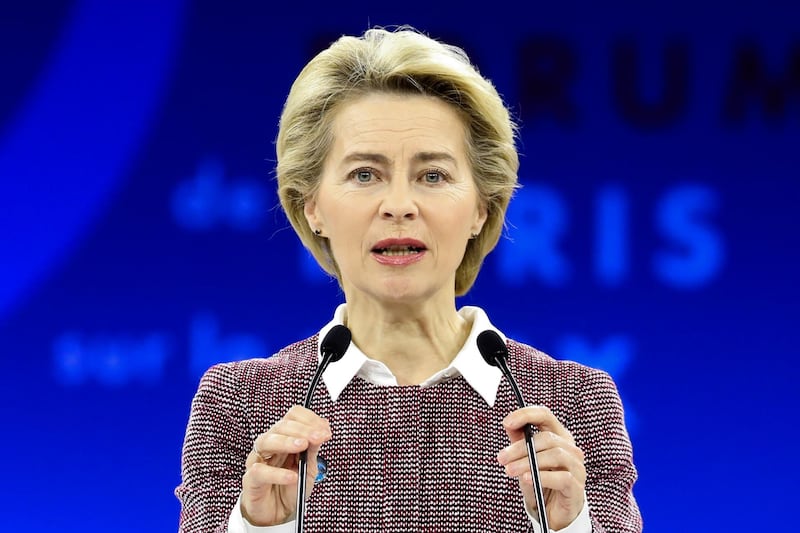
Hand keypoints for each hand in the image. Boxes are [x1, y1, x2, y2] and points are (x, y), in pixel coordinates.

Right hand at [241, 405, 331, 525]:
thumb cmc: (291, 486)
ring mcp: (258, 459)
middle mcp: (270, 444)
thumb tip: (323, 431)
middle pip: (281, 426)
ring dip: (286, 441)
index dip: (309, 419)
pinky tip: (292, 476)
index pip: (293, 416)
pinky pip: (260, 471)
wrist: (278, 513)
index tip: (324, 430)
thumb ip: (313, 449)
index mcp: (285, 437)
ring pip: (266, 441)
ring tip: (302, 446)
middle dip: (302, 430)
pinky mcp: (251, 479)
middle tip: (318, 437)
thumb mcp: (309, 467)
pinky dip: (277, 473)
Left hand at [497, 406, 585, 529]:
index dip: (526, 415)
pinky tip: (527, 479)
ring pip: (555, 455)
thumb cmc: (540, 482)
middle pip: (546, 438)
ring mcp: (576, 466)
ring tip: (510, 470)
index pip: (545, 415)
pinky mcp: (577, 486)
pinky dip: (542, 477)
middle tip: (502, 458)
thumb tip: (508, 424)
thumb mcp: (525, 460)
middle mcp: (570, 448)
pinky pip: (562, 477)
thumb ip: (519, 441)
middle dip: (520, 448)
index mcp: (559, 436)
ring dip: (528, 462)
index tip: (506, 422)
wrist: (552, 513)